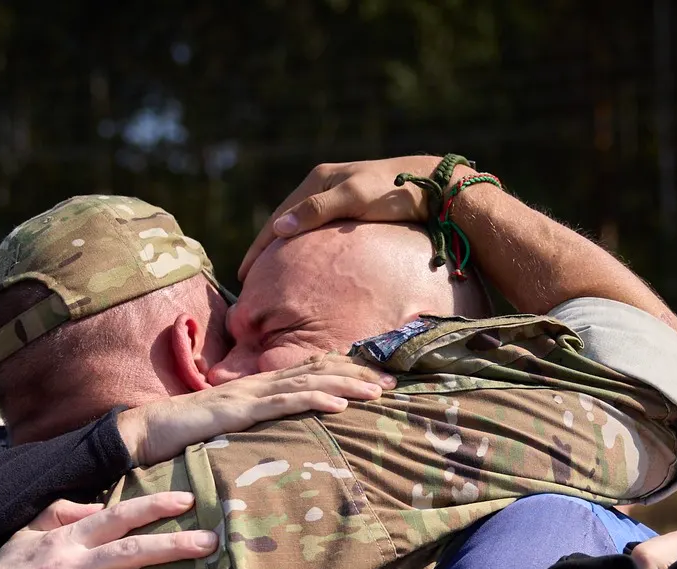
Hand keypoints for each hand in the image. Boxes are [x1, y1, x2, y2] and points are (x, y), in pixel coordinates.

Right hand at [0, 491, 217, 568]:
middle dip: (173, 546)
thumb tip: (94, 504)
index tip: (187, 500)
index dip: (152, 507)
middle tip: (211, 543)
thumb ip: (58, 515)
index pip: (115, 517)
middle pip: (129, 552)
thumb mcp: (21, 535)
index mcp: (62, 541)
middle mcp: (67, 567)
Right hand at [115, 356, 392, 465]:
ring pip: (306, 383)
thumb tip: (277, 442)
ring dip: (345, 385)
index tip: (376, 381)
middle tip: (393, 384)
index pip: (306, 372)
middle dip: (355, 376)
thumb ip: (252, 429)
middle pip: (315, 372)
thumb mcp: (227, 432)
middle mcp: (256, 384)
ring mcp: (248, 395)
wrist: (143, 433)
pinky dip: (314, 400)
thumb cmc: (181, 437)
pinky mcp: (237, 411)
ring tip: (377, 392)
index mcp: (255, 388)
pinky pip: (282, 403)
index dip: (343, 373)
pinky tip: (339, 404)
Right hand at [240, 156, 460, 279]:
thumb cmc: (393, 192)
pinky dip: (304, 247)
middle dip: (266, 250)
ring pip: (301, 228)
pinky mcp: (353, 208)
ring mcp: (338, 197)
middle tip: (249, 280)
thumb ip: (316, 212)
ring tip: (270, 274)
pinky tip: (302, 262)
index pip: (278, 218)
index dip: (259, 247)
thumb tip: (278, 229)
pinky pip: (318, 231)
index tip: (244, 274)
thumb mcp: (353, 199)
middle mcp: (324, 186)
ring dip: (284, 250)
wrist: (433, 187)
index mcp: (318, 180)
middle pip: (286, 222)